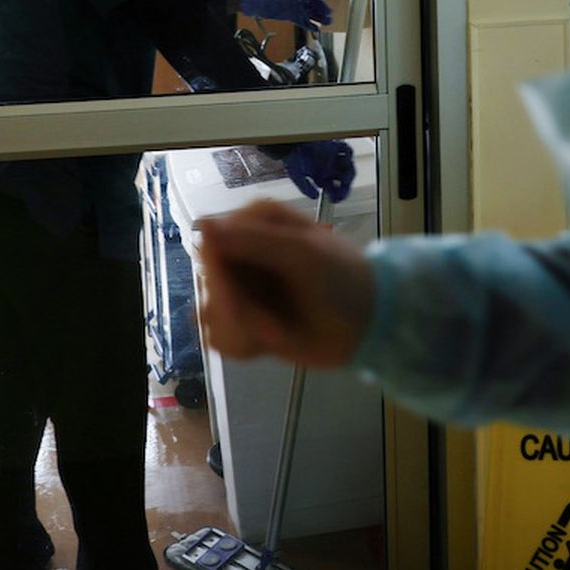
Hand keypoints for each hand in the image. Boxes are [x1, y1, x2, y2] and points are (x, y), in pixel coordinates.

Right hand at [198, 200, 373, 366]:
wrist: (368, 322)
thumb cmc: (340, 277)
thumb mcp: (300, 253)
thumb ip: (251, 240)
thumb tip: (201, 225)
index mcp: (252, 223)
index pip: (209, 250)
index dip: (221, 284)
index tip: (244, 309)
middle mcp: (239, 251)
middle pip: (208, 287)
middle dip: (236, 314)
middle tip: (272, 327)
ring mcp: (240, 286)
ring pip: (210, 315)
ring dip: (241, 333)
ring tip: (277, 334)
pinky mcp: (243, 318)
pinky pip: (219, 337)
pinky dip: (243, 346)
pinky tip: (270, 344)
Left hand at [239, 0, 332, 28]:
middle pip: (311, 2)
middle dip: (320, 8)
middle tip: (328, 12)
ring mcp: (293, 7)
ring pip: (308, 13)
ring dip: (318, 17)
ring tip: (327, 21)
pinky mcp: (289, 16)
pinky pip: (301, 21)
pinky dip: (308, 25)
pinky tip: (315, 28)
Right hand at [278, 139, 353, 201]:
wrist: (292, 142)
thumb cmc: (292, 158)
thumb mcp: (297, 177)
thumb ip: (305, 188)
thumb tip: (314, 196)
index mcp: (322, 177)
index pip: (334, 189)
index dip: (336, 196)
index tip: (334, 199)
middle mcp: (329, 168)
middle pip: (344, 180)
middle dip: (345, 187)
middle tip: (342, 188)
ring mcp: (333, 158)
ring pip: (348, 167)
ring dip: (349, 173)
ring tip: (344, 176)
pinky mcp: (334, 146)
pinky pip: (346, 150)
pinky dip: (348, 154)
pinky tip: (343, 158)